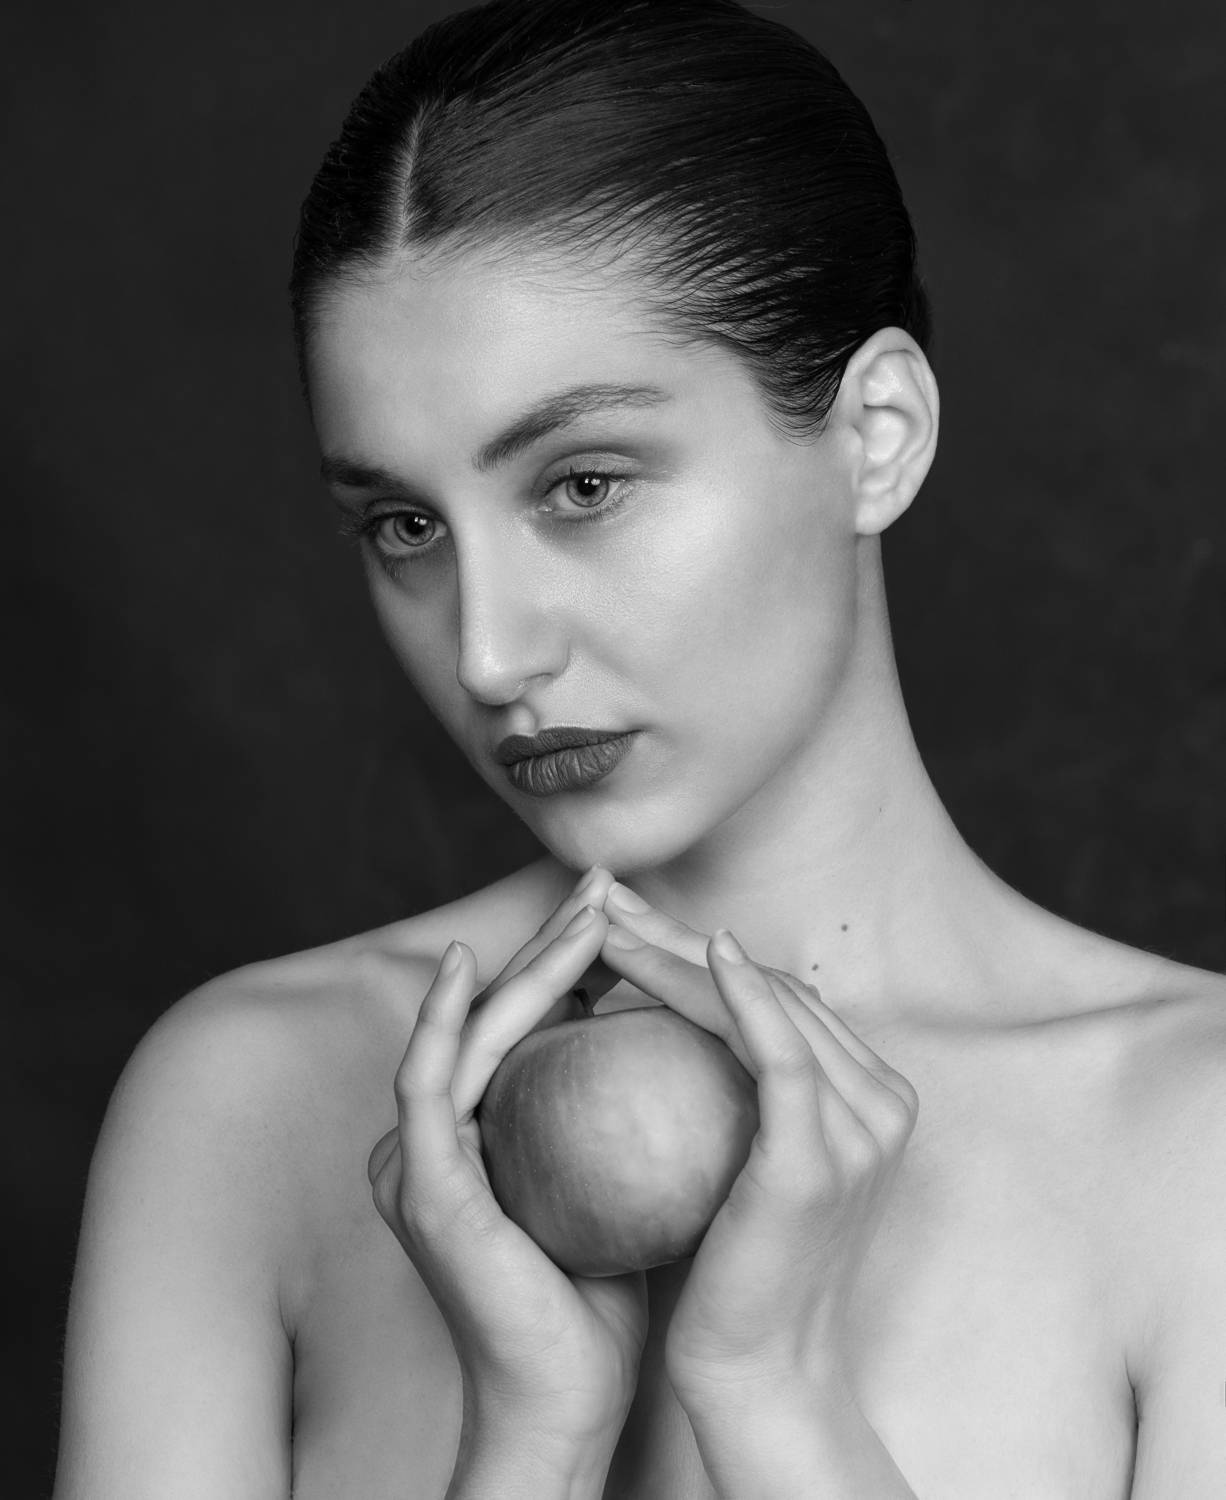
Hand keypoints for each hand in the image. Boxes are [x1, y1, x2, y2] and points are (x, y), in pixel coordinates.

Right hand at [366, 867, 648, 1448]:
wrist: (566, 1397)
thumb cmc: (605, 1296)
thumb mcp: (622, 1181)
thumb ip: (630, 1116)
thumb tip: (696, 1041)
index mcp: (480, 1133)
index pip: (532, 1027)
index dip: (573, 962)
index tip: (631, 915)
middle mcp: (439, 1135)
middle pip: (499, 1014)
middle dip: (553, 940)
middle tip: (605, 884)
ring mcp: (419, 1158)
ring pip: (470, 1031)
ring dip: (524, 965)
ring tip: (582, 910)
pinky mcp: (419, 1183)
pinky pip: (427, 1081)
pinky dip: (441, 1019)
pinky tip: (469, 969)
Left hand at [595, 887, 918, 1405]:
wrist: (758, 1369)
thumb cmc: (735, 1267)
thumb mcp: (745, 1159)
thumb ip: (736, 1090)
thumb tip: (668, 1014)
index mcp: (870, 1095)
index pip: (776, 994)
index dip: (697, 947)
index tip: (625, 920)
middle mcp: (881, 1101)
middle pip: (771, 986)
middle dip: (680, 933)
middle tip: (607, 898)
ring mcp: (861, 1128)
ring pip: (767, 1005)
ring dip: (683, 953)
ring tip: (610, 926)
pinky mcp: (819, 1157)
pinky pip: (781, 1054)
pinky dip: (744, 995)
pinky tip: (703, 951)